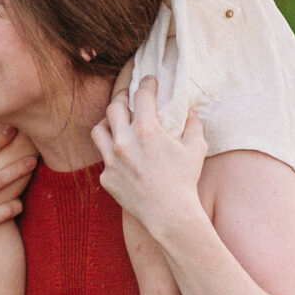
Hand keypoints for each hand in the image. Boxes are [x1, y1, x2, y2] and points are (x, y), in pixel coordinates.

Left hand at [91, 77, 207, 237]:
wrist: (170, 215)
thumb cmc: (185, 180)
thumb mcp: (196, 148)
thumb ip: (193, 125)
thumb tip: (190, 112)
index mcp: (146, 130)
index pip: (141, 96)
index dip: (146, 84)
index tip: (148, 79)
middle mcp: (123, 141)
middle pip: (114, 107)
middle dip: (122, 97)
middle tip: (128, 96)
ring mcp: (111, 160)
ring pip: (98, 130)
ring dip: (108, 123)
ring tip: (115, 122)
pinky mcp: (106, 177)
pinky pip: (104, 159)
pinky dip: (112, 154)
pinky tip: (121, 156)